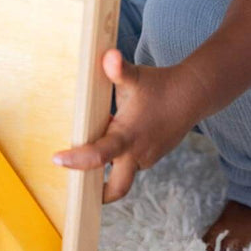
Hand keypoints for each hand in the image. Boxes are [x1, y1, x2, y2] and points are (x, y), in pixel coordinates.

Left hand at [52, 49, 201, 202]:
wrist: (193, 94)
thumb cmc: (159, 85)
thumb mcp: (135, 76)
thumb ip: (118, 69)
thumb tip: (109, 55)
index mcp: (128, 136)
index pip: (98, 156)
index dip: (76, 160)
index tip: (56, 159)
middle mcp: (137, 153)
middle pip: (118, 188)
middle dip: (98, 194)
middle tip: (76, 189)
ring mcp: (146, 157)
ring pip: (123, 173)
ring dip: (107, 168)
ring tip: (86, 152)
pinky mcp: (152, 155)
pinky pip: (131, 162)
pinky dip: (119, 157)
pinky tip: (110, 135)